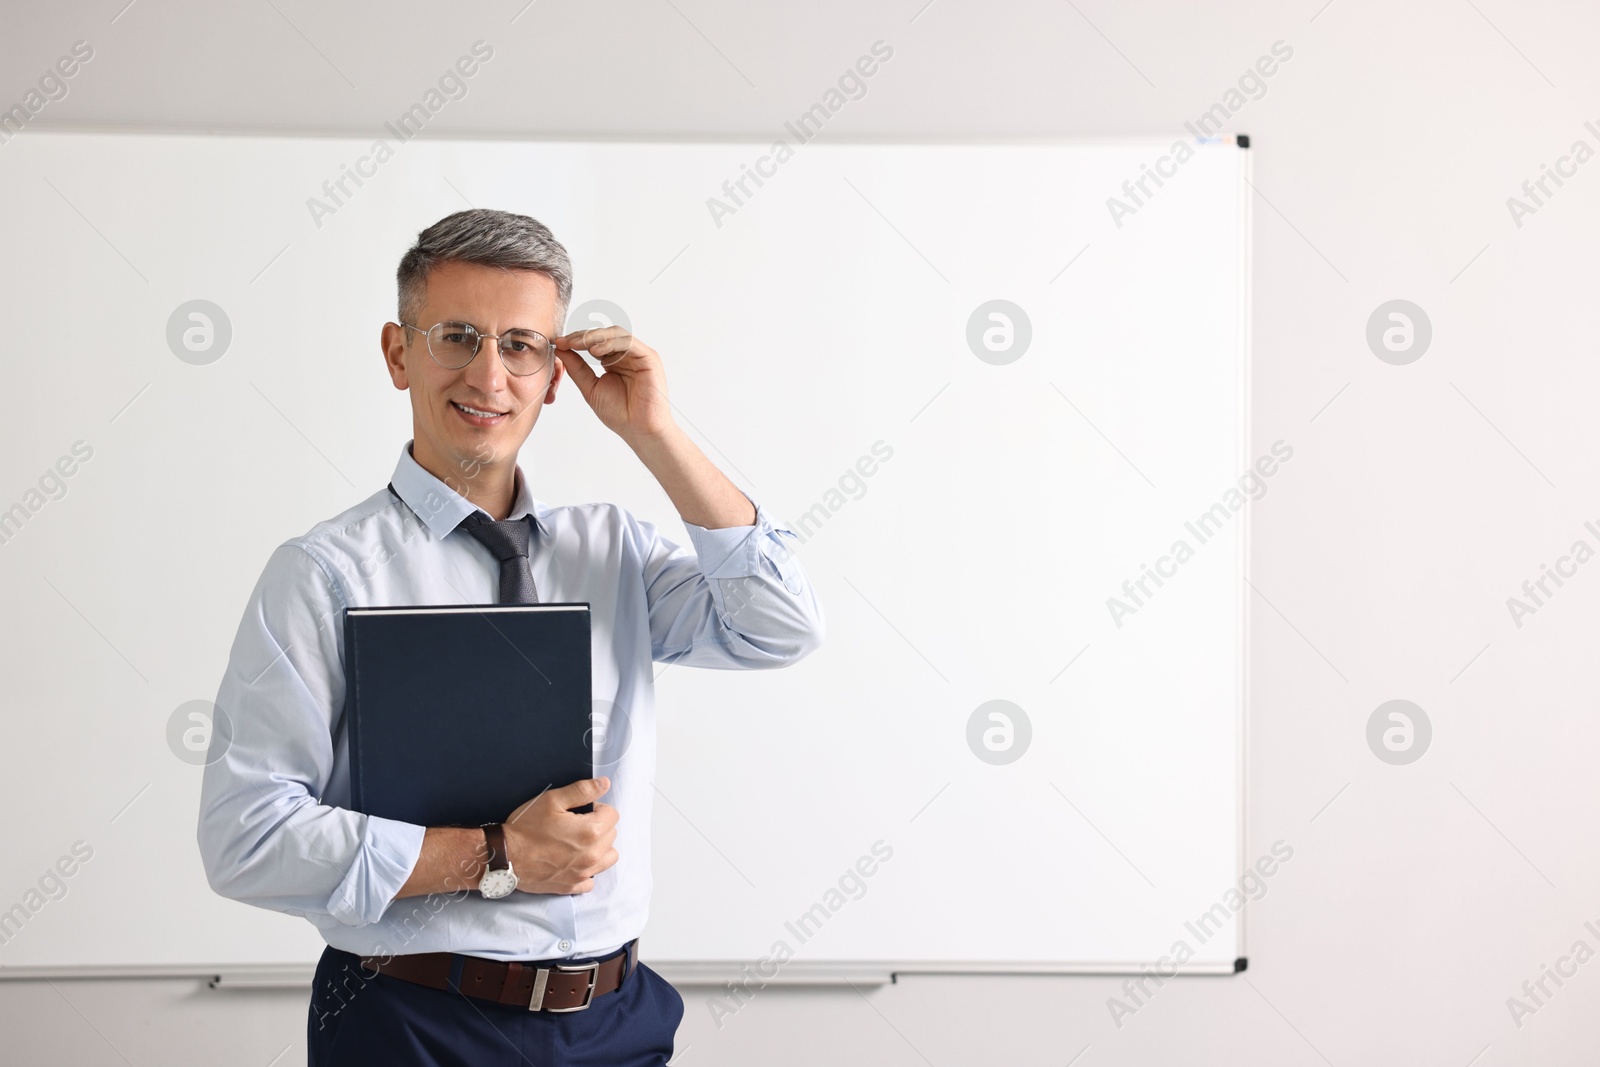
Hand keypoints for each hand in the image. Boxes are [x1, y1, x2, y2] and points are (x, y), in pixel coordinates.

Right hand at [501, 777, 618, 894]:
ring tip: (579, 842)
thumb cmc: (526, 827)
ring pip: (608, 858)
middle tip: (575, 824)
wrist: (504, 856)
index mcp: (591, 831)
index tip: (581, 811)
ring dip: (599, 848)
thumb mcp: (552, 800)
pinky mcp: (571, 886)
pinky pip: (590, 881)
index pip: (612, 815)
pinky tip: (573, 862)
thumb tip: (604, 785)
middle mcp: (592, 855)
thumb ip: (582, 791)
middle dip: (598, 826)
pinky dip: (586, 872)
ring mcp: (583, 873)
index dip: (597, 808)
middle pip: (611, 835)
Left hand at [552, 326, 673, 444]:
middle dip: (583, 336)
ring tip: (577, 344)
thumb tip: (561, 348)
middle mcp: (626, 355)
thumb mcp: (590, 387)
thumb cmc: (620, 413)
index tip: (559, 343)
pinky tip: (595, 351)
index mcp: (613, 361)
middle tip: (566, 341)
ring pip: (616, 334)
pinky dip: (611, 343)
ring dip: (594, 337)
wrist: (638, 430)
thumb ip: (577, 368)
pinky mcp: (649, 357)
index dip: (576, 340)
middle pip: (604, 334)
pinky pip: (628, 342)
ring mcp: (638, 355)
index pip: (594, 342)